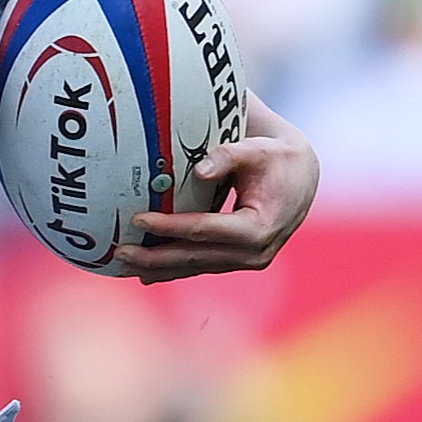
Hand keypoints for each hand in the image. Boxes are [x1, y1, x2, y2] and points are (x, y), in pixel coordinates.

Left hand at [119, 90, 319, 281]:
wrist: (302, 178)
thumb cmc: (278, 159)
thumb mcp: (258, 149)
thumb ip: (230, 156)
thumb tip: (199, 171)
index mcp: (259, 228)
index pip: (205, 230)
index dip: (169, 226)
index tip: (138, 219)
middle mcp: (255, 253)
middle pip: (194, 257)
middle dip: (154, 256)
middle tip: (119, 251)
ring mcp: (247, 261)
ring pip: (195, 267)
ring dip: (157, 267)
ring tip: (122, 263)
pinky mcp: (238, 262)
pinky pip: (201, 266)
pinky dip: (172, 268)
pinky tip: (144, 272)